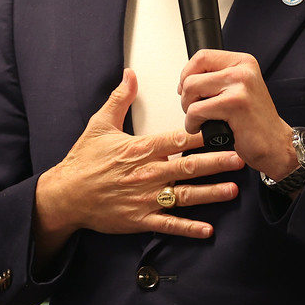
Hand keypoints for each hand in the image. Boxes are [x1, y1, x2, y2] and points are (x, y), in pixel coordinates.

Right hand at [34, 70, 243, 255]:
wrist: (65, 195)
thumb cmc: (83, 161)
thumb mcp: (99, 124)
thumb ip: (119, 98)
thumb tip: (130, 75)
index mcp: (140, 149)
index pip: (177, 139)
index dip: (202, 135)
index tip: (222, 128)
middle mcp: (146, 174)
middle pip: (188, 167)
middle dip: (216, 162)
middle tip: (240, 157)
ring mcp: (145, 198)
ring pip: (184, 196)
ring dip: (210, 193)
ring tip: (233, 189)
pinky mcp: (140, 219)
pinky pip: (169, 224)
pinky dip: (189, 228)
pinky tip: (208, 229)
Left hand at [178, 50, 296, 182]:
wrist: (274, 144)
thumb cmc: (254, 121)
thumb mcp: (238, 89)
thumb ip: (217, 77)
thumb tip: (186, 77)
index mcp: (243, 62)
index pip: (202, 56)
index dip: (187, 74)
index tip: (188, 89)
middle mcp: (243, 70)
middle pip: (192, 75)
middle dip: (186, 96)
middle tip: (195, 109)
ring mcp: (240, 86)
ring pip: (191, 90)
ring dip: (188, 110)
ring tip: (200, 119)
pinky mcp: (234, 104)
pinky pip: (196, 110)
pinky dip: (192, 123)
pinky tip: (203, 128)